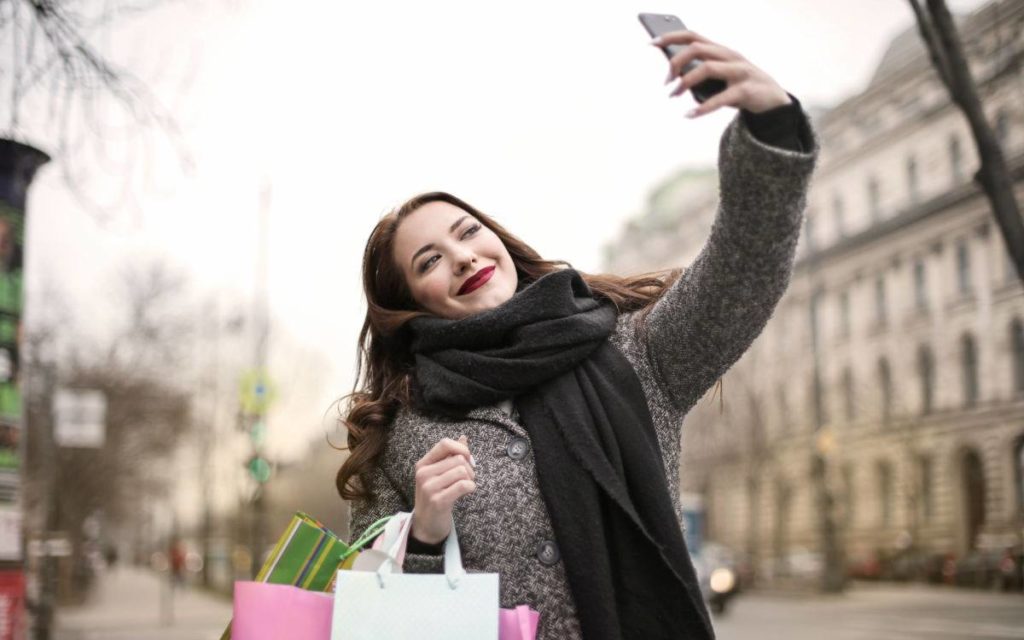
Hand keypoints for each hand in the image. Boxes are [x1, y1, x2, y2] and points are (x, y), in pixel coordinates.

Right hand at [410, 435, 475, 544]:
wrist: (426, 526)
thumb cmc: (436, 497)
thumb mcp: (439, 474)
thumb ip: (450, 456)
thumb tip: (463, 437)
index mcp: (423, 464)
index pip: (445, 443)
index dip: (462, 448)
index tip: (467, 460)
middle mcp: (423, 473)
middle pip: (458, 458)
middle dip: (469, 468)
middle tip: (466, 479)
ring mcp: (429, 487)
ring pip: (462, 471)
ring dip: (470, 479)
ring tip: (465, 487)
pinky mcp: (438, 500)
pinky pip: (464, 485)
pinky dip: (470, 488)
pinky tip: (465, 494)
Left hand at [653, 30, 790, 117]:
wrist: (775, 102)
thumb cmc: (741, 87)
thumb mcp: (721, 77)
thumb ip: (701, 73)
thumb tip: (674, 76)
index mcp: (721, 51)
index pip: (693, 36)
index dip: (672, 37)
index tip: (653, 43)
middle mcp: (730, 56)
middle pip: (697, 48)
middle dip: (675, 62)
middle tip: (666, 82)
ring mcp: (740, 71)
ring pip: (707, 68)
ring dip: (685, 82)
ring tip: (673, 95)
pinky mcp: (746, 90)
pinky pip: (721, 98)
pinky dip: (702, 108)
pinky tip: (689, 115)